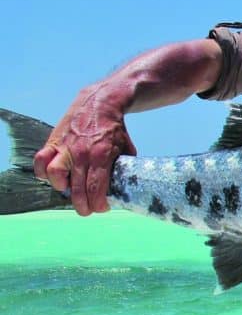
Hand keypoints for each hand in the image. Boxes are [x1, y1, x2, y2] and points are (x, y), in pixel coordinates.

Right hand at [33, 90, 136, 215]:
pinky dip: (43, 172)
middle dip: (83, 205)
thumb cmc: (115, 130)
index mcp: (102, 156)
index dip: (98, 204)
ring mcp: (65, 147)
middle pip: (77, 188)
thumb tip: (126, 188)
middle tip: (87, 210)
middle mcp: (81, 153)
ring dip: (61, 187)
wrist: (100, 104)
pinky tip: (52, 176)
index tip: (102, 208)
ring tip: (69, 189)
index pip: (96, 188)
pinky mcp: (54, 141)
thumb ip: (125, 168)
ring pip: (54, 174)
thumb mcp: (127, 149)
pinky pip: (40, 160)